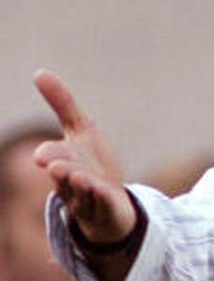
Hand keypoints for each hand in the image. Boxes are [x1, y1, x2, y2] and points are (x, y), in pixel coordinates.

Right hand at [32, 69, 135, 243]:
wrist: (109, 202)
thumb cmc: (91, 162)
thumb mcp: (80, 129)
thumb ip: (62, 103)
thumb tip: (38, 72)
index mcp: (63, 159)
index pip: (53, 155)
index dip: (49, 154)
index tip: (43, 156)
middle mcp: (71, 180)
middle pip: (64, 175)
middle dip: (61, 170)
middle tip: (55, 165)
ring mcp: (88, 197)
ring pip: (82, 192)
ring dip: (81, 184)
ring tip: (82, 178)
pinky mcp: (106, 208)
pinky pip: (103, 204)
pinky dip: (102, 198)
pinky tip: (104, 191)